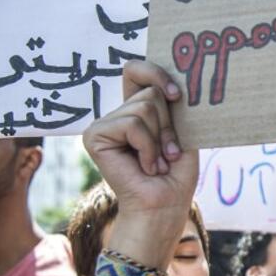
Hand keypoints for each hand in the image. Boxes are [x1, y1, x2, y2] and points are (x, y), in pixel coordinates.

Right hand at [82, 60, 193, 219]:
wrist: (165, 205)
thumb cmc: (176, 173)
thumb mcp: (181, 130)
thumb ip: (170, 102)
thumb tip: (170, 79)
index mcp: (135, 109)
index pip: (136, 70)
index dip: (156, 73)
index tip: (176, 95)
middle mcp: (117, 114)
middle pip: (150, 92)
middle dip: (168, 124)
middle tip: (168, 152)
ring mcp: (103, 125)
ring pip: (144, 107)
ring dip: (160, 138)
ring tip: (157, 162)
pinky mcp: (94, 136)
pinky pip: (132, 124)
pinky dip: (148, 147)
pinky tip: (146, 167)